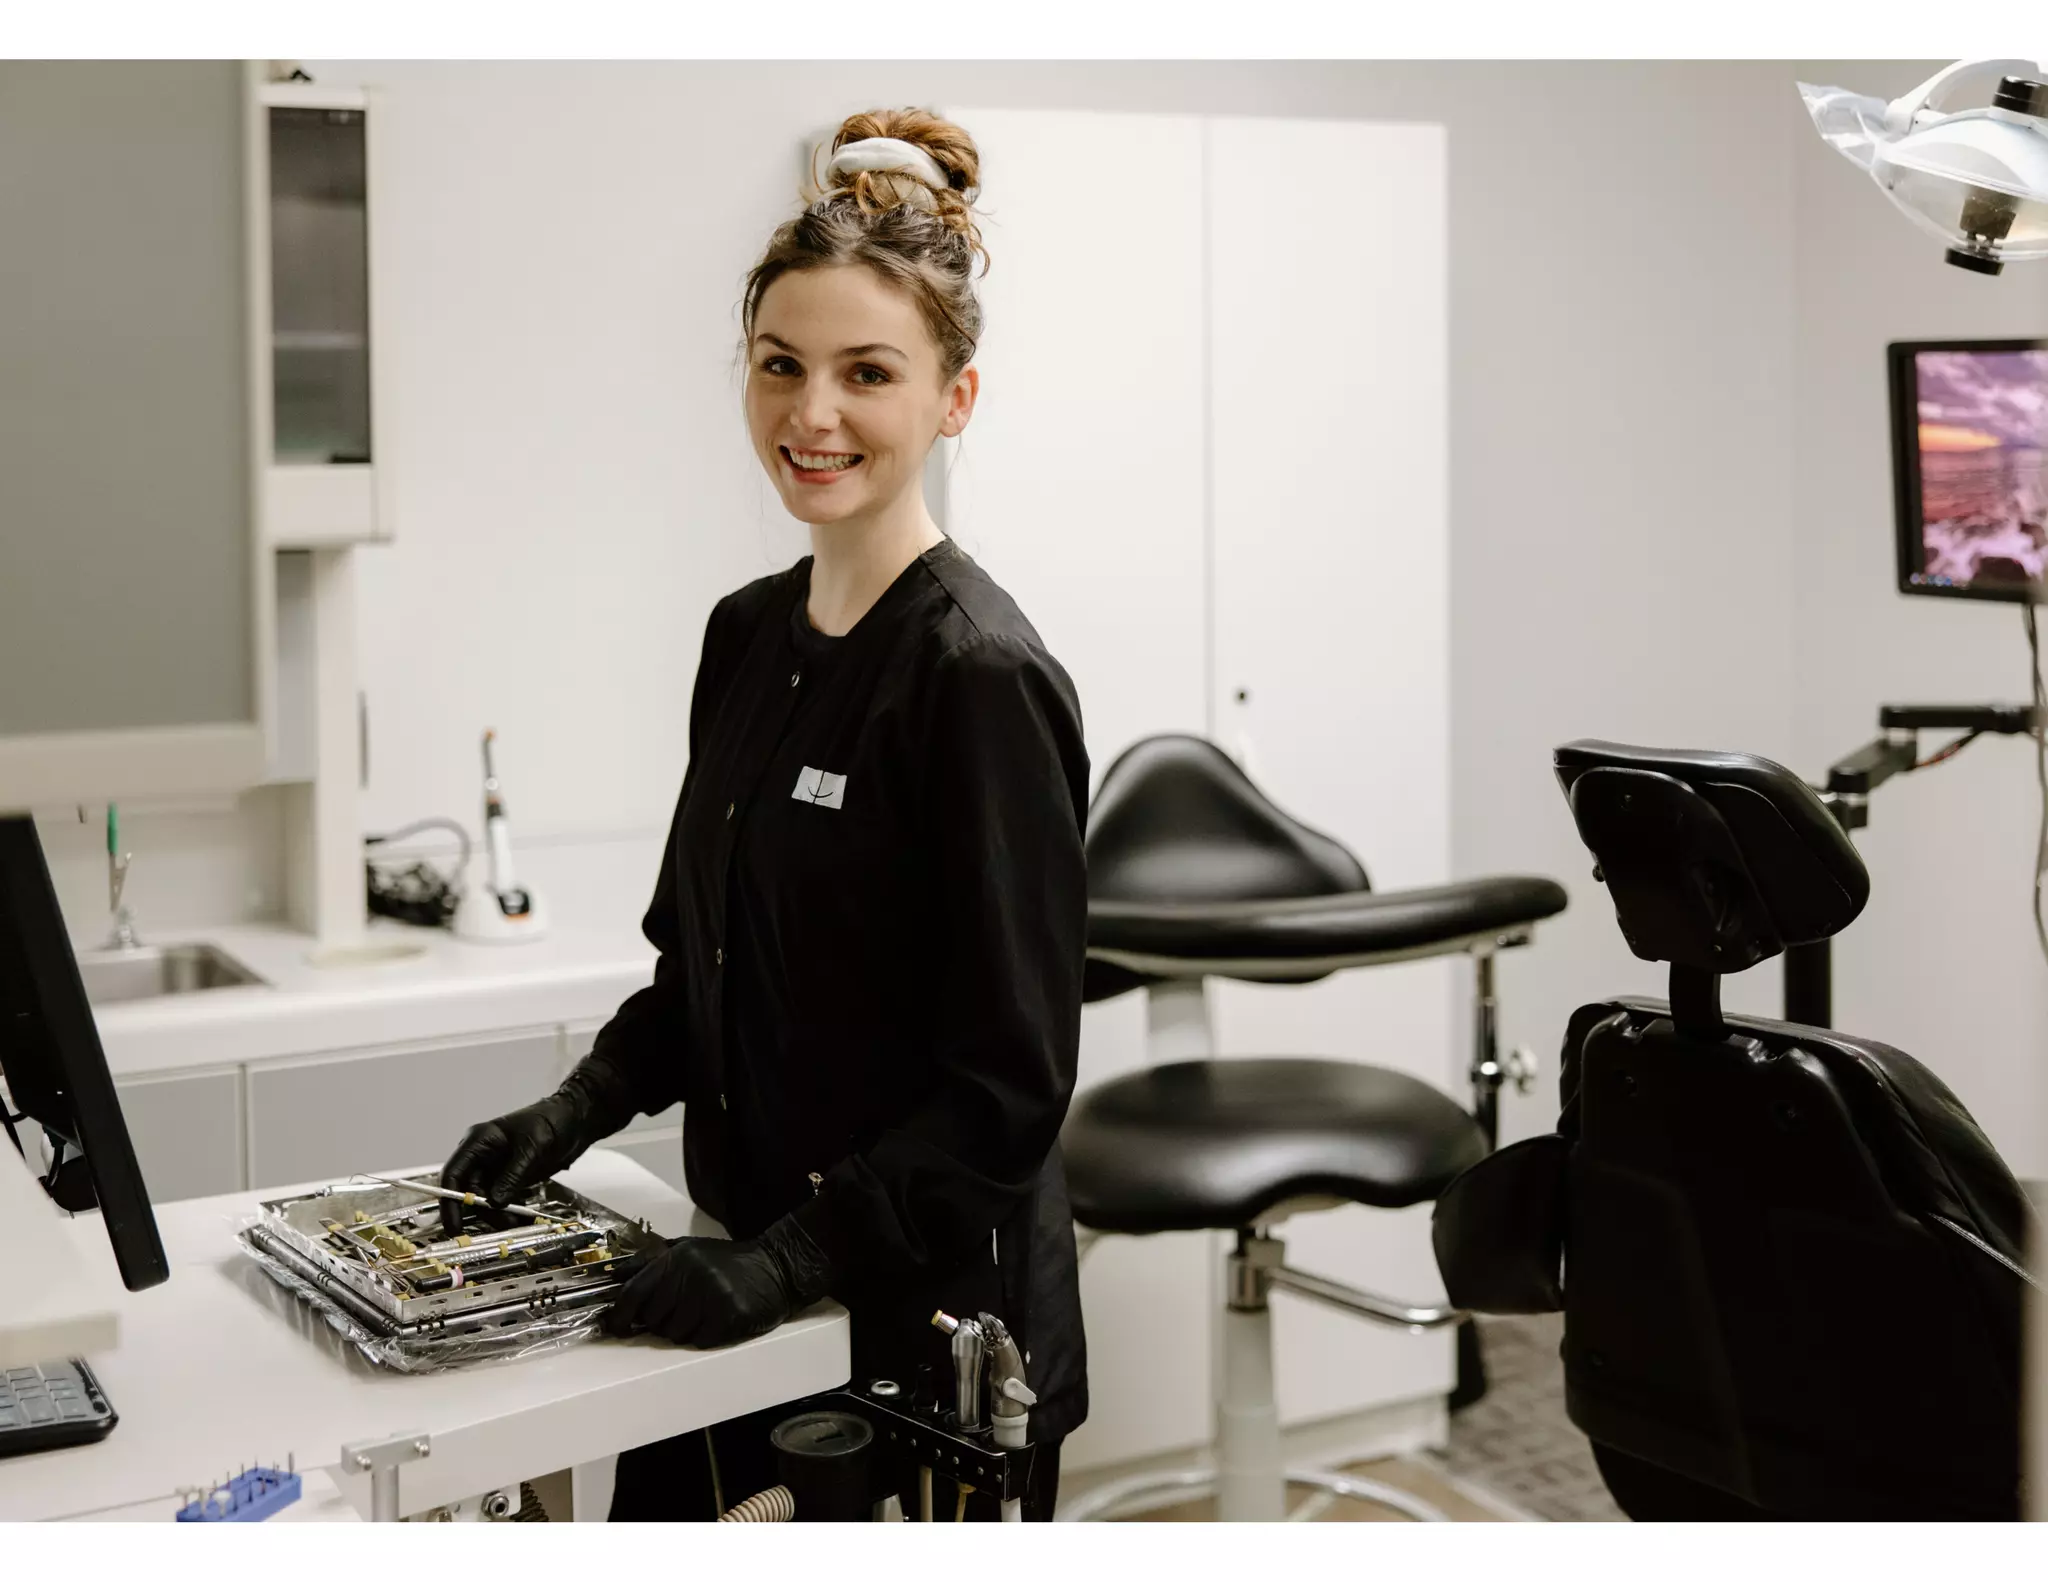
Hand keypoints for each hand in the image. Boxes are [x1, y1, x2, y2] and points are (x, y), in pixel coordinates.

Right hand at [438, 1089, 595, 1237]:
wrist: (577, 1120)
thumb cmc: (552, 1120)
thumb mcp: (532, 1147)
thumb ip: (513, 1175)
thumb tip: (495, 1202)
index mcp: (479, 1141)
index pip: (454, 1173)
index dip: (450, 1201)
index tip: (454, 1225)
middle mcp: (483, 1156)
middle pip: (469, 1191)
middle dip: (482, 1211)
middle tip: (499, 1226)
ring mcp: (497, 1168)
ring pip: (486, 1199)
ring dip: (498, 1214)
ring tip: (515, 1224)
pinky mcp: (511, 1178)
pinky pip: (503, 1199)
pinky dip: (510, 1211)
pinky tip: (521, 1220)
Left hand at [602, 1217, 831, 1347]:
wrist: (776, 1267)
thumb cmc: (727, 1262)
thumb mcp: (689, 1249)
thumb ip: (652, 1261)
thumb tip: (614, 1277)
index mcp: (676, 1257)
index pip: (634, 1293)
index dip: (620, 1316)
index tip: (617, 1328)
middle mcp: (691, 1274)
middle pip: (653, 1319)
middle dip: (660, 1322)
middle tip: (679, 1313)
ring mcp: (711, 1295)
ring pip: (674, 1335)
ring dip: (684, 1331)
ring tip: (702, 1315)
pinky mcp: (729, 1316)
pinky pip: (699, 1341)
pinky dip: (705, 1337)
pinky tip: (717, 1322)